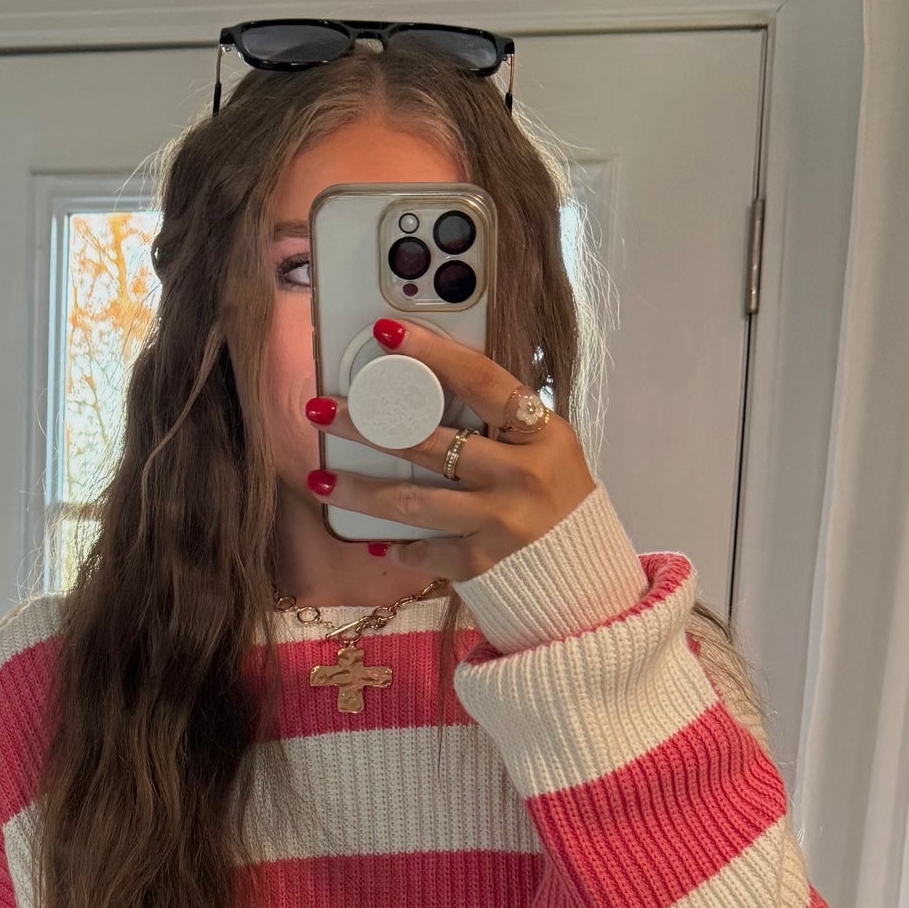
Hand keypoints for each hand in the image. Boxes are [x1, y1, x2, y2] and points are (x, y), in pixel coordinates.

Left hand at [303, 317, 598, 581]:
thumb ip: (499, 422)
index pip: (481, 380)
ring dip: (361, 491)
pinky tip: (375, 539)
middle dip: (370, 425)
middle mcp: (523, 474)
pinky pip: (428, 550)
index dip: (432, 353)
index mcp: (541, 433)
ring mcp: (503, 521)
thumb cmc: (556, 501)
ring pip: (414, 501)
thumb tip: (428, 387)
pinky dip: (400, 546)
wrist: (586, 575)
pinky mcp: (485, 563)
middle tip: (324, 411)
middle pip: (431, 442)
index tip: (387, 332)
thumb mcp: (543, 449)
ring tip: (321, 479)